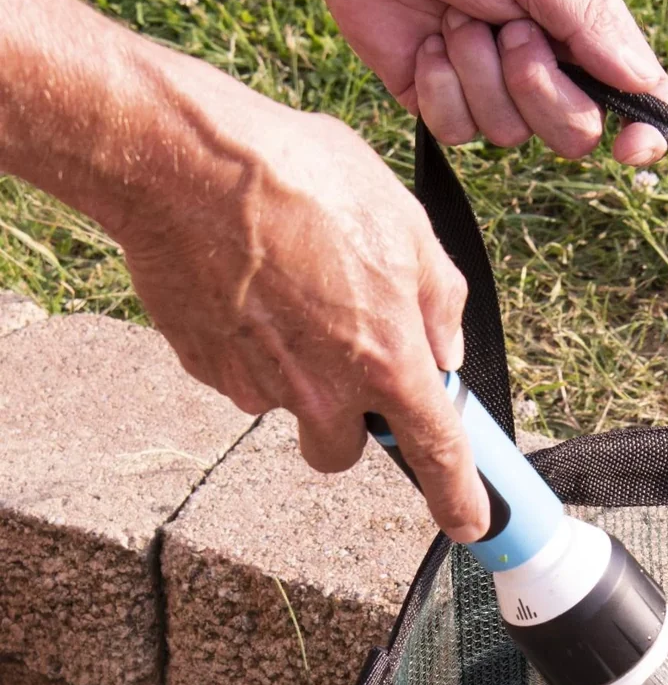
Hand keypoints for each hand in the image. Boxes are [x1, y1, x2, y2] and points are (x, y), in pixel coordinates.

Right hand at [119, 61, 488, 539]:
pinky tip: (245, 286)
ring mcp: (260, 385)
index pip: (436, 453)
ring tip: (285, 291)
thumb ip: (438, 296)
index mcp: (386, 359)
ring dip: (297, 374)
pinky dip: (250, 345)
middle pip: (344, 450)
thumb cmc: (297, 175)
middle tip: (342, 355)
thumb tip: (447, 346)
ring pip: (290, 408)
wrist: (182, 160)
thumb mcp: (402, 219)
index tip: (468, 524)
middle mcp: (324, 389)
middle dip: (350, 420)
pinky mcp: (208, 368)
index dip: (457, 497)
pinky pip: (242, 376)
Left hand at [304, 0, 667, 163]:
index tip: (630, 150)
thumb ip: (593, 23)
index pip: (635, 98)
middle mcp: (543, 65)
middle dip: (537, 87)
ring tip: (454, 18)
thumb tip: (646, 84)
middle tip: (506, 29)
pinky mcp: (439, 100)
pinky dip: (440, 86)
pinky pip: (457, 131)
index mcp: (579, 29)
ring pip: (509, 135)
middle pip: (573, 134)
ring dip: (478, 73)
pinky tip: (426, 42)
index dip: (641, 132)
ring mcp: (489, 88)